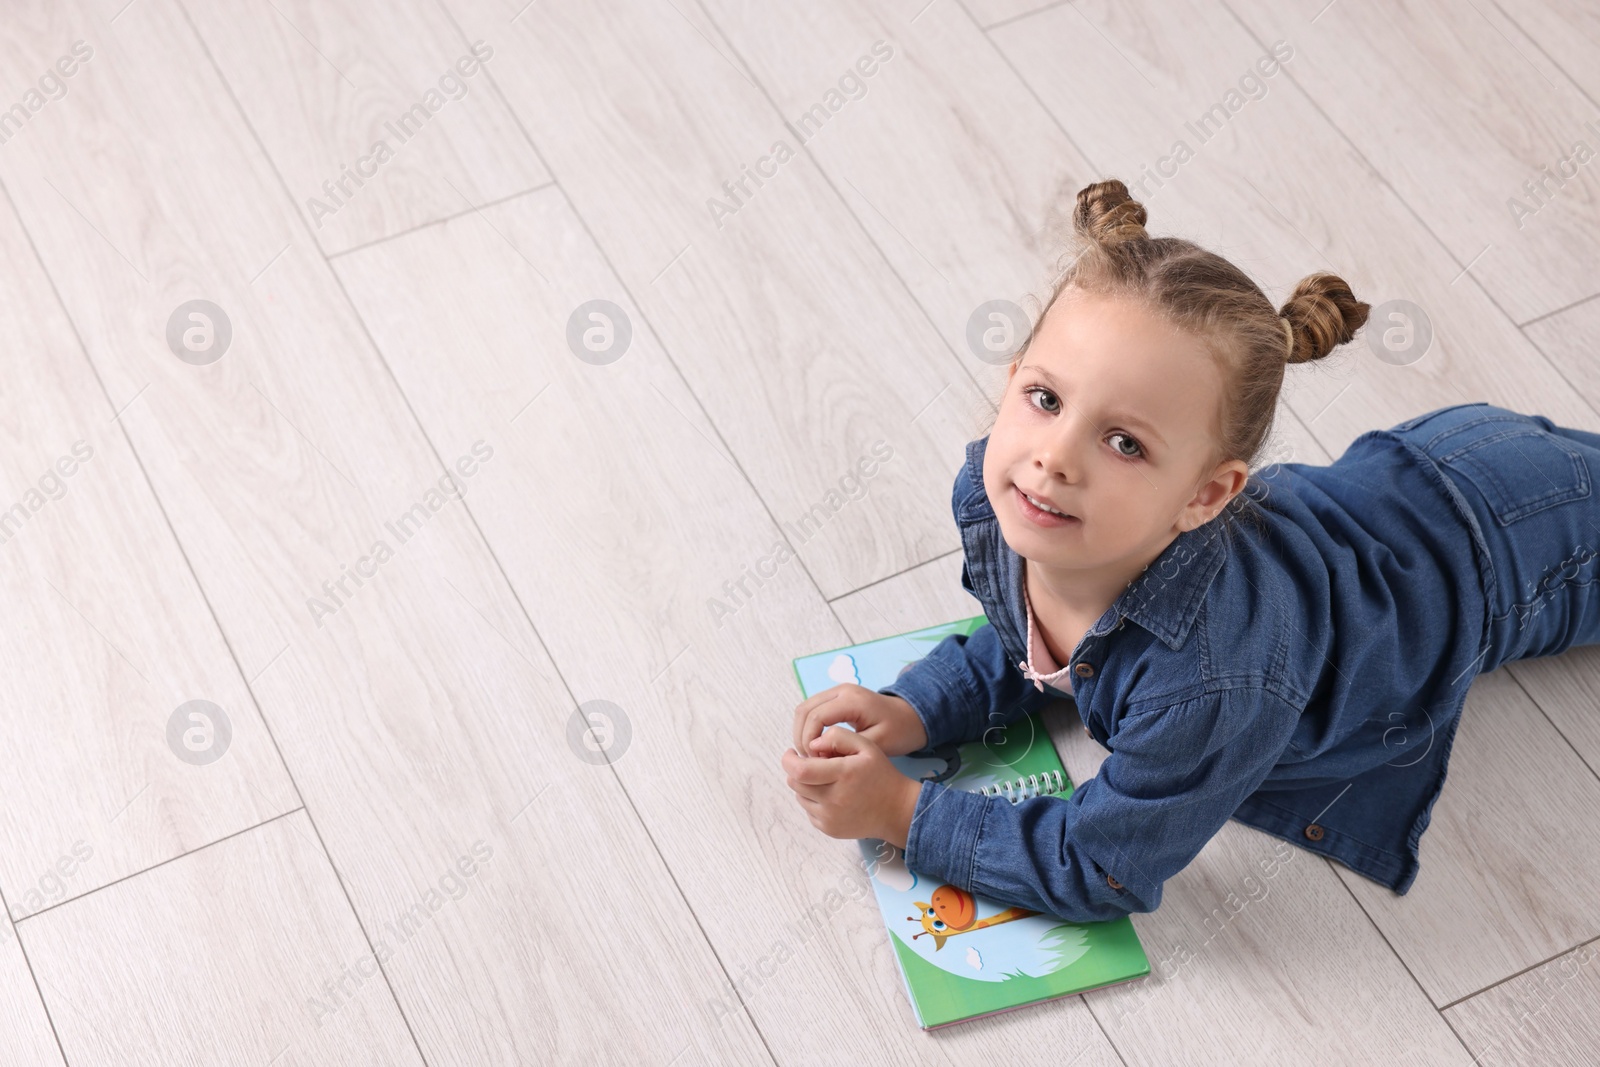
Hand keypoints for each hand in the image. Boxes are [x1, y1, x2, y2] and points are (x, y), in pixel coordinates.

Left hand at [781, 726, 922, 848]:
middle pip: (795, 783)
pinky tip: (831, 795)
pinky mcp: (829, 829)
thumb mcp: (866, 746)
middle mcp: (834, 800)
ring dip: (805, 785)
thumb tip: (812, 745)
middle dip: (797, 770)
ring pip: (800, 796)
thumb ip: (838, 737)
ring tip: (824, 779)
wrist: (896, 810)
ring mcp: (830, 818)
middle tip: (811, 763)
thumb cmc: (880, 774)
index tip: (791, 752)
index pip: (800, 770)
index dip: (789, 760)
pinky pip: (809, 811)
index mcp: (843, 775)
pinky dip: (813, 800)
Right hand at [792, 684, 928, 758]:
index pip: (816, 716)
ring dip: (802, 732)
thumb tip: (816, 753)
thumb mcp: (877, 743)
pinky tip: (816, 746)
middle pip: (804, 710)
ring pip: (805, 708)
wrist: (912, 717)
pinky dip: (809, 727)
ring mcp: (838, 691)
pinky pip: (813, 710)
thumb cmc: (898, 732)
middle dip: (801, 736)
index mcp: (852, 700)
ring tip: (810, 755)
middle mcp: (841, 690)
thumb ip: (846, 747)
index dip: (808, 740)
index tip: (814, 760)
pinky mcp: (836, 697)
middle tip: (807, 760)